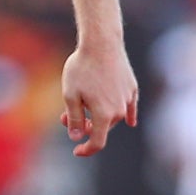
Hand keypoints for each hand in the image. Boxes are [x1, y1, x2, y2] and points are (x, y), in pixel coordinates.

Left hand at [60, 41, 137, 157]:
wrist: (102, 43)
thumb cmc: (82, 68)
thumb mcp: (70, 95)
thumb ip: (74, 119)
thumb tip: (77, 137)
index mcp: (104, 115)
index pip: (97, 142)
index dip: (87, 150)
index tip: (77, 151)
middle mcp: (119, 110)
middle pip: (103, 127)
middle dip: (85, 126)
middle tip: (64, 116)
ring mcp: (128, 98)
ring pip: (113, 115)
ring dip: (98, 115)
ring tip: (79, 101)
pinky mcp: (132, 87)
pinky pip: (129, 107)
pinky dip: (126, 114)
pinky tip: (130, 122)